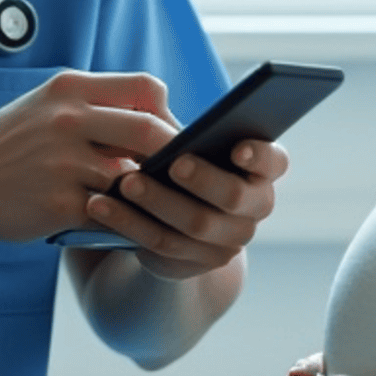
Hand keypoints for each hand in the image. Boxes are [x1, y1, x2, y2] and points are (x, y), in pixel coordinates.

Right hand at [0, 71, 178, 242]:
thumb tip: (154, 114)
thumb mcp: (44, 105)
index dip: (168, 111)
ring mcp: (65, 163)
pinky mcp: (60, 204)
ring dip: (149, 191)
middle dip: (175, 152)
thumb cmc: (6, 145)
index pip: (145, 87)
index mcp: (69, 89)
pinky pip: (112, 213)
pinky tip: (129, 222)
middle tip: (184, 170)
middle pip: (150, 130)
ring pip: (134, 176)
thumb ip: (93, 105)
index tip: (172, 132)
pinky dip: (127, 218)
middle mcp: (68, 120)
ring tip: (157, 200)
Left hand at [76, 139, 287, 282]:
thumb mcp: (195, 147)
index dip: (259, 156)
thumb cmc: (186, 164)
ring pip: (196, 223)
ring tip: (126, 182)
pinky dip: (129, 222)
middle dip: (204, 180)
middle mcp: (254, 208)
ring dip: (159, 201)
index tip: (236, 148)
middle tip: (175, 163)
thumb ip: (191, 134)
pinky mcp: (195, 262)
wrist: (177, 222)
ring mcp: (228, 241)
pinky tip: (101, 205)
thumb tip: (153, 112)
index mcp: (260, 170)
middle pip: (235, 197)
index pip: (275, 160)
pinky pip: (162, 243)